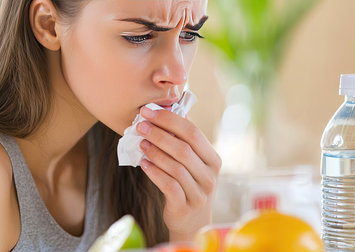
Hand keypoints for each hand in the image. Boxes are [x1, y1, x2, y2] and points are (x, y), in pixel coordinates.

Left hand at [136, 106, 221, 241]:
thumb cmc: (189, 184)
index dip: (170, 120)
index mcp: (213, 159)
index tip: (149, 111)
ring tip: (140, 143)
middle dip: (159, 134)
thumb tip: (168, 109)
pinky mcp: (185, 207)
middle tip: (140, 126)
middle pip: (183, 149)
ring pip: (175, 167)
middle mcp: (210, 176)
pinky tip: (143, 163)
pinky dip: (154, 173)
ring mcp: (199, 193)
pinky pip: (169, 186)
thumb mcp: (193, 163)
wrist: (192, 222)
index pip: (193, 133)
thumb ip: (184, 140)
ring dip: (155, 152)